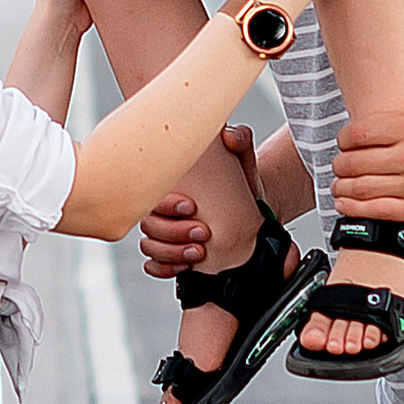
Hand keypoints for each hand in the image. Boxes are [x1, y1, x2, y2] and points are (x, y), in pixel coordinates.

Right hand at [136, 126, 257, 282]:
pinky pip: (154, 265)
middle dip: (174, 232)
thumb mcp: (243, 159)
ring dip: (171, 253)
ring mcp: (166, 233)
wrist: (254, 210)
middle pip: (149, 225)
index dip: (166, 205)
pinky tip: (183, 268)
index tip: (191, 207)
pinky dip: (164, 269)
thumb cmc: (242, 181)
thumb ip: (239, 140)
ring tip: (198, 253)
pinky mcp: (173, 254)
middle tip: (203, 233)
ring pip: (150, 247)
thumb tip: (229, 135)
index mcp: (172, 185)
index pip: (152, 195)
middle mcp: (163, 209)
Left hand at [331, 85, 403, 230]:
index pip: (359, 132)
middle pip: (355, 161)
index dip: (343, 140)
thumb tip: (398, 63)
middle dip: (339, 165)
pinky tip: (346, 203)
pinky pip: (376, 210)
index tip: (343, 144)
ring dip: (342, 188)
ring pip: (362, 187)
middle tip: (338, 167)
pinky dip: (354, 208)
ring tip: (339, 185)